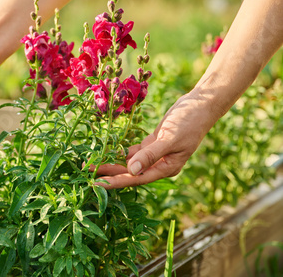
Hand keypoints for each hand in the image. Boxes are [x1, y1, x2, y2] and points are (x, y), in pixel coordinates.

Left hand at [92, 91, 218, 188]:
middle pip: (130, 172)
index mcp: (166, 169)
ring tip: (92, 162)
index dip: (116, 181)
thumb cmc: (189, 121)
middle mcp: (159, 165)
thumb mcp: (170, 138)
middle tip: (87, 172)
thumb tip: (132, 170)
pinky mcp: (153, 142)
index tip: (97, 184)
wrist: (201, 104)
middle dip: (109, 172)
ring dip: (112, 161)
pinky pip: (133, 150)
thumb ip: (151, 154)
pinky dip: (121, 150)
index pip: (136, 179)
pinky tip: (107, 150)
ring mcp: (156, 154)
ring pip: (129, 161)